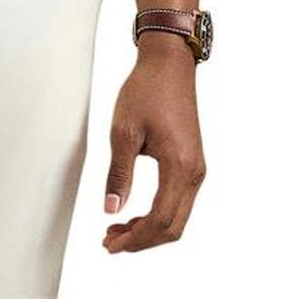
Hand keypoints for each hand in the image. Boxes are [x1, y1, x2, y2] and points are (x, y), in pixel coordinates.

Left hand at [101, 31, 206, 252]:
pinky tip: (136, 213)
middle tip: (110, 241)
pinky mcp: (192, 164)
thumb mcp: (123, 131)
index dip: (135, 238)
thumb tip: (111, 209)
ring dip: (149, 229)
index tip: (110, 243)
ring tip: (118, 229)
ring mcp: (196, 169)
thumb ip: (119, 174)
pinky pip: (178, 202)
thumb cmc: (146, 90)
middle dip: (141, 241)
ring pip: (177, 217)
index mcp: (179, 166)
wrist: (169, 64)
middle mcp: (194, 173)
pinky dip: (158, 215)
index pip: (159, 220)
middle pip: (172, 227)